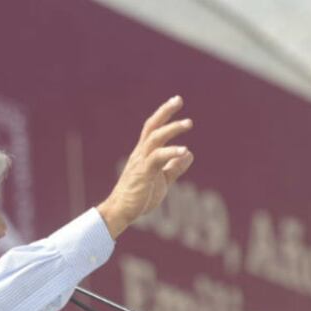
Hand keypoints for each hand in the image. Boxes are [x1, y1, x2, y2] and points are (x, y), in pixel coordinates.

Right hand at [97, 96, 194, 237]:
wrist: (121, 211)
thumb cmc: (139, 197)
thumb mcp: (162, 180)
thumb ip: (174, 167)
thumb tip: (189, 154)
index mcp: (143, 154)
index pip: (153, 128)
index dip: (164, 114)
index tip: (176, 101)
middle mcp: (140, 154)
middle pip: (151, 126)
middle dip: (164, 111)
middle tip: (178, 99)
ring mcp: (141, 162)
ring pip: (155, 138)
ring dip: (172, 128)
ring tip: (188, 123)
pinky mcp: (143, 173)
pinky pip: (157, 158)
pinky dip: (171, 152)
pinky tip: (184, 151)